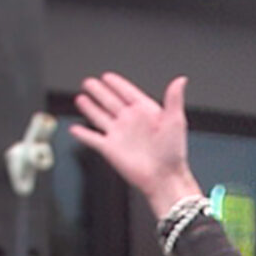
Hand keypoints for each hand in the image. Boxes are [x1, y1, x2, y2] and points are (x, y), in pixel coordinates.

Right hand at [70, 72, 202, 217]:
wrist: (164, 178)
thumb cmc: (173, 153)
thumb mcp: (176, 120)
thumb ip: (174, 98)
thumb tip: (180, 80)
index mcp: (145, 112)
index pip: (127, 93)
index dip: (117, 84)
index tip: (107, 77)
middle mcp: (130, 122)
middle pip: (110, 101)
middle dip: (99, 92)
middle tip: (89, 83)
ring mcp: (119, 135)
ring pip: (99, 117)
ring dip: (90, 107)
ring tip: (81, 98)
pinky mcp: (110, 150)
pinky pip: (93, 139)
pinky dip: (83, 134)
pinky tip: (75, 128)